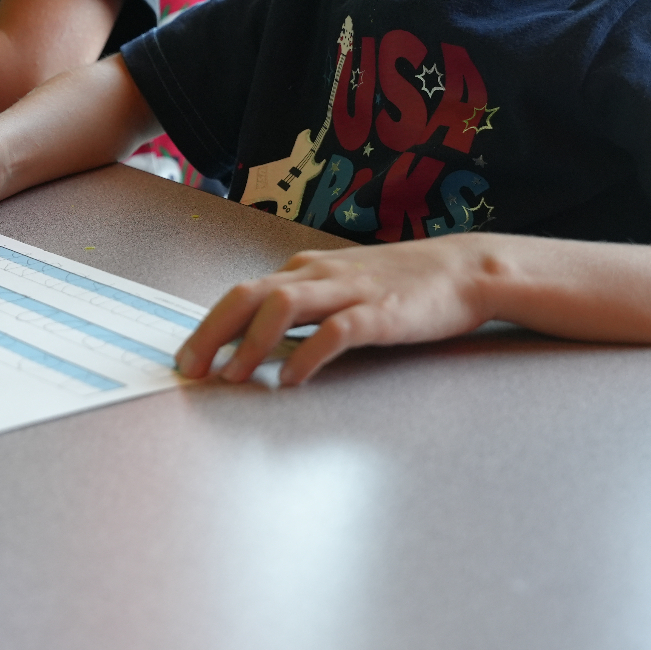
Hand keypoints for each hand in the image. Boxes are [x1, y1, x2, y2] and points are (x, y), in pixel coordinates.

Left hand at [175, 237, 492, 387]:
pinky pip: (335, 331)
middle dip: (212, 333)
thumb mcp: (338, 285)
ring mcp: (349, 291)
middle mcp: (318, 275)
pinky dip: (308, 356)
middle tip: (190, 369)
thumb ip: (300, 304)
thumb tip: (255, 338)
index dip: (207, 326)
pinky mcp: (380, 313)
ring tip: (233, 376)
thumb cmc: (399, 282)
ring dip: (251, 344)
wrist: (465, 269)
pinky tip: (292, 380)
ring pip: (283, 307)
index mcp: (304, 269)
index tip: (185, 357)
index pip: (240, 293)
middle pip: (247, 296)